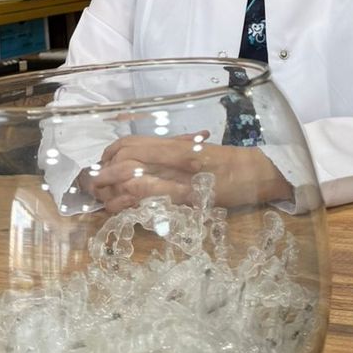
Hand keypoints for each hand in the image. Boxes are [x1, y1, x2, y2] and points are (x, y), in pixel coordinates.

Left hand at [87, 132, 290, 215]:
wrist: (258, 172)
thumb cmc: (228, 162)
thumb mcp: (196, 152)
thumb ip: (171, 153)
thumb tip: (142, 161)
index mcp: (174, 144)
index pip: (130, 143)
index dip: (108, 155)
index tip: (101, 165)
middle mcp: (174, 156)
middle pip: (127, 159)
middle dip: (104, 174)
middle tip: (94, 186)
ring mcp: (181, 177)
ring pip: (136, 179)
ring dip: (114, 191)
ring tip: (103, 201)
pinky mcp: (189, 198)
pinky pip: (155, 200)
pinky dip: (135, 204)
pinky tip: (125, 209)